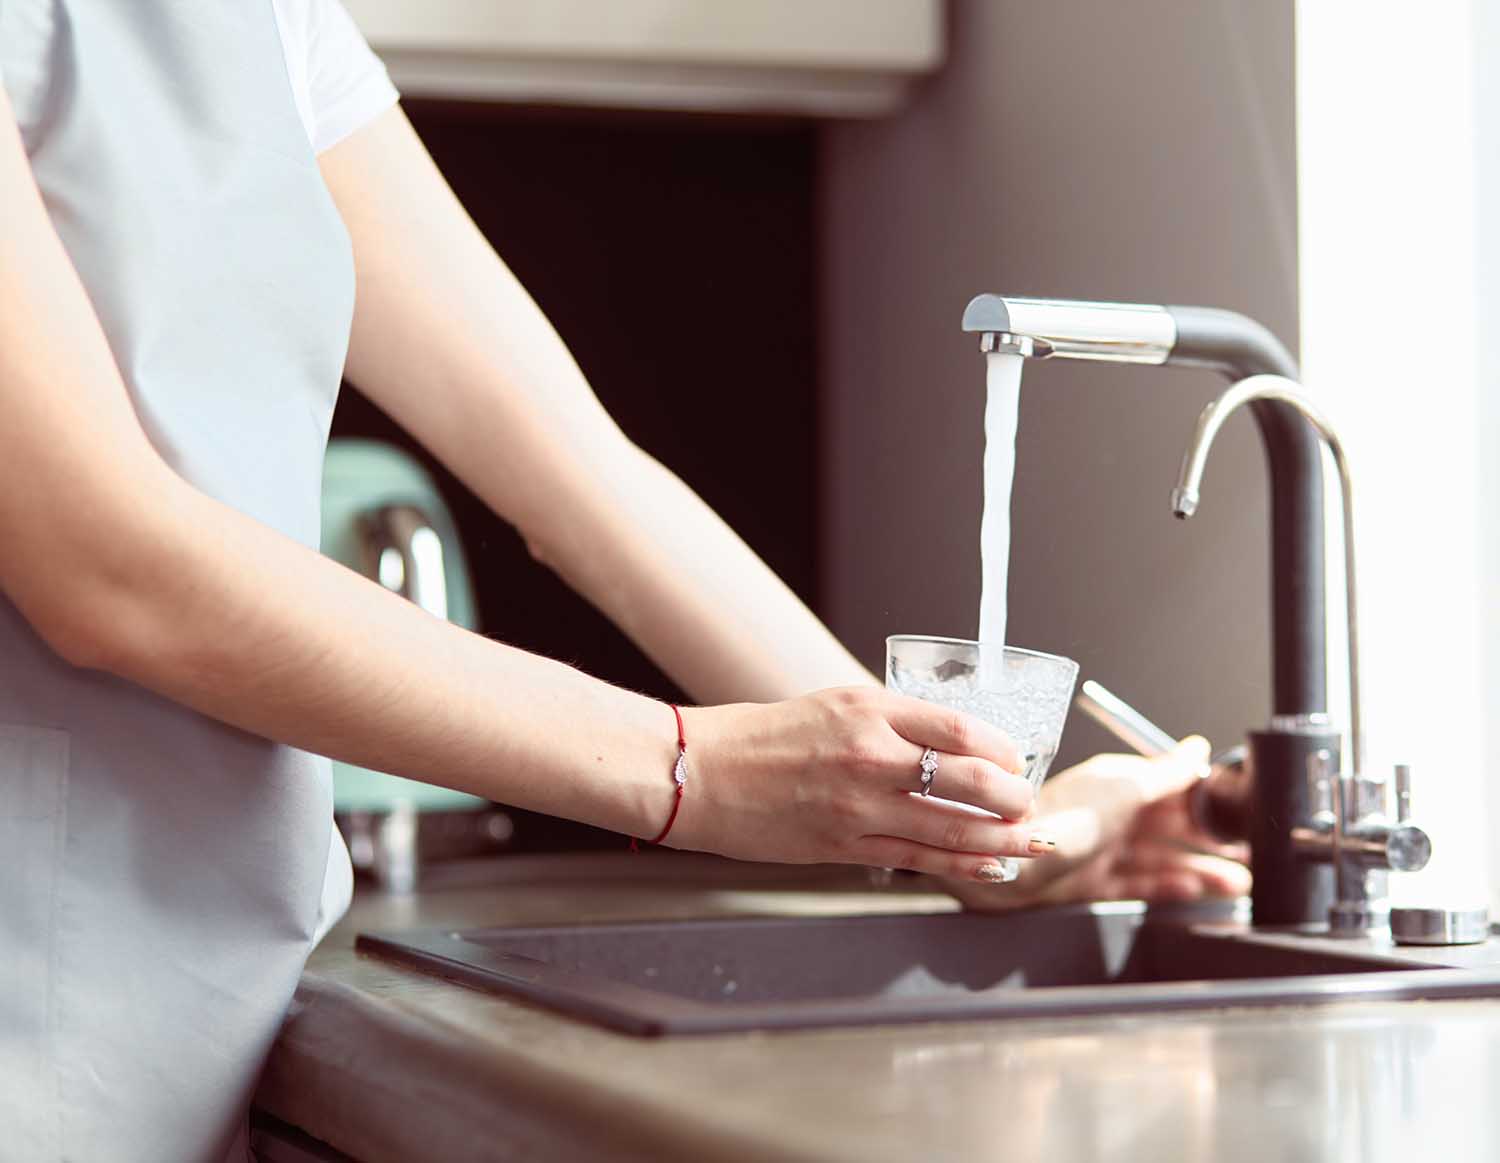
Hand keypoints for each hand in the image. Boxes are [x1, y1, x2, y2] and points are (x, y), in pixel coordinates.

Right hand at [674, 688, 1057, 882]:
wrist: (702, 773)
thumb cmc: (764, 738)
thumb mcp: (834, 706)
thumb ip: (891, 723)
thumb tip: (950, 747)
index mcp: (867, 709)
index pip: (959, 728)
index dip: (1003, 749)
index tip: (1016, 758)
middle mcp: (868, 755)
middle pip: (969, 779)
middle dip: (1013, 796)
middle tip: (1029, 802)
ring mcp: (857, 805)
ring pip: (951, 827)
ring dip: (1000, 837)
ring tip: (1029, 840)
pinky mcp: (843, 845)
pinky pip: (917, 858)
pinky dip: (961, 864)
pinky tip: (988, 864)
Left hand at [942, 737, 1250, 911]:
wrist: (1009, 863)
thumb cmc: (1059, 819)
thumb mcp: (1124, 789)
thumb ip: (1165, 773)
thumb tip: (1196, 748)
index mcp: (1119, 784)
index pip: (1173, 787)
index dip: (1206, 798)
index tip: (1240, 810)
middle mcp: (1112, 814)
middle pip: (1172, 827)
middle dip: (1210, 840)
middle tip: (1249, 853)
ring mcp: (1103, 849)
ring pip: (1162, 858)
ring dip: (1201, 868)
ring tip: (1238, 881)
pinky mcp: (1093, 882)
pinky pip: (1140, 883)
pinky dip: (1169, 885)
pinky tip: (1194, 889)